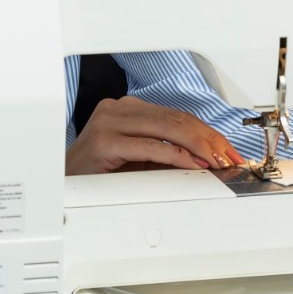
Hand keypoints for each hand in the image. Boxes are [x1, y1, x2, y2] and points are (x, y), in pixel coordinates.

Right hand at [66, 97, 246, 174]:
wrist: (62, 184)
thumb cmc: (100, 173)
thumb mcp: (140, 159)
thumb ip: (168, 154)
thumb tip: (207, 160)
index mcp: (129, 109)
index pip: (178, 115)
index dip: (207, 132)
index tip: (228, 149)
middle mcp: (119, 109)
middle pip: (176, 119)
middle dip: (209, 139)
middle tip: (230, 157)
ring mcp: (110, 122)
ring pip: (167, 128)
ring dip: (198, 146)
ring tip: (217, 161)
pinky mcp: (105, 141)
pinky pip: (149, 146)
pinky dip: (175, 155)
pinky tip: (191, 163)